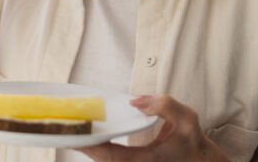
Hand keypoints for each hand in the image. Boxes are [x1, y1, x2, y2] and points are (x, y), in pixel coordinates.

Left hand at [77, 95, 229, 161]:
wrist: (198, 160)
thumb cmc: (191, 140)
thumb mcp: (186, 119)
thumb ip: (164, 106)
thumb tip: (135, 101)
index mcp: (146, 159)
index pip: (112, 156)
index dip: (92, 146)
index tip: (75, 136)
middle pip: (101, 159)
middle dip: (81, 144)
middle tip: (60, 129)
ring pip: (103, 159)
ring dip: (85, 144)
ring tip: (66, 129)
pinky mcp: (130, 161)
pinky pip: (108, 154)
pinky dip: (95, 144)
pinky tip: (85, 132)